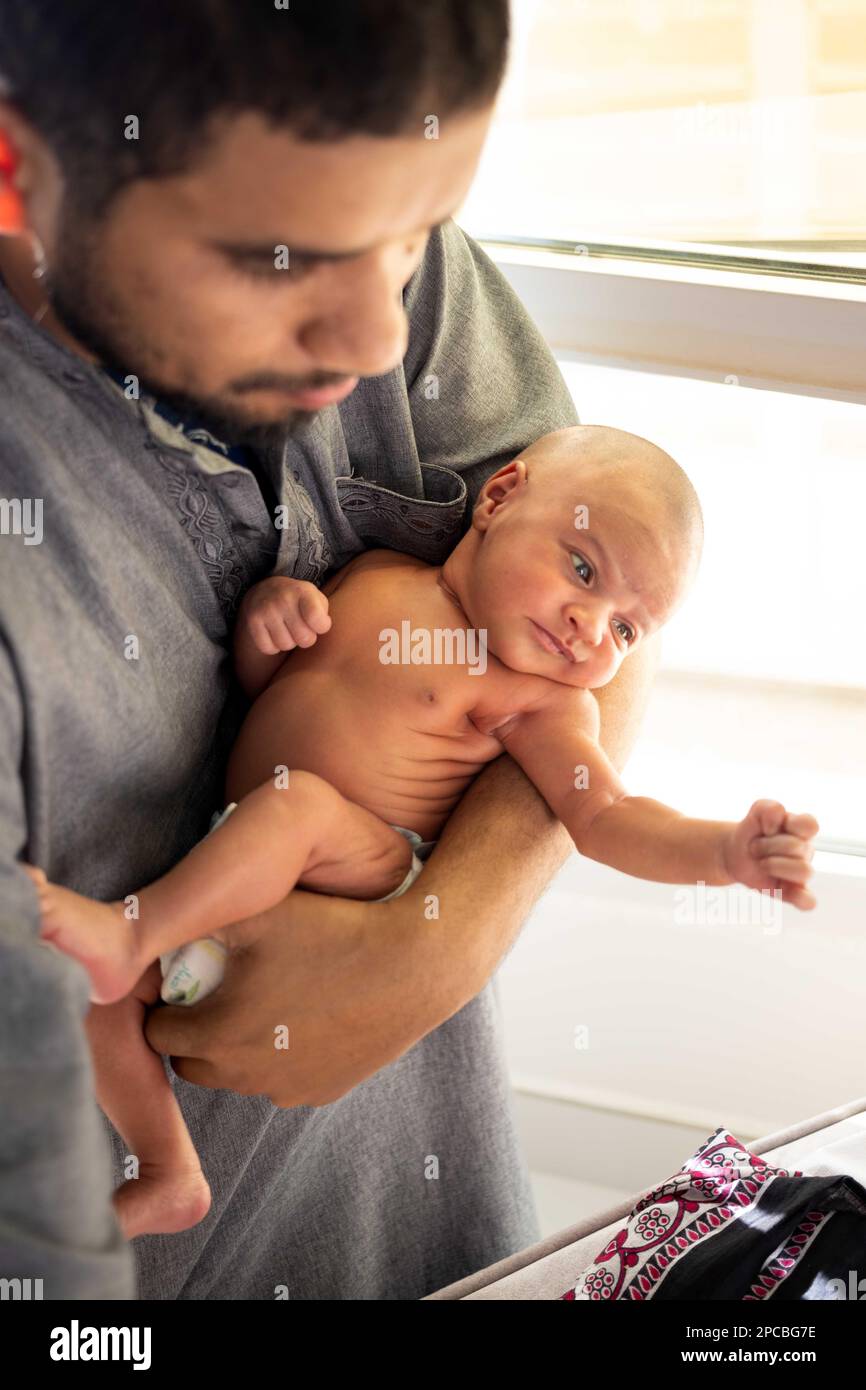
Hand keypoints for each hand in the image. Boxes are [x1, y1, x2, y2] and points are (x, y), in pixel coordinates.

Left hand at [143, 888, 445, 1106]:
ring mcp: (286, 1089)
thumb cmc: (333, 929)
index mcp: (217, 1032)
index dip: (167, 1003)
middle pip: (192, 1063)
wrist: (417, 964)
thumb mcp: (257, 911)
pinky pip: (283, 1079)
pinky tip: (307, 1013)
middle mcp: (245, 1073)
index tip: (187, 978)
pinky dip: (283, 1055)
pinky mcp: (323, 1092)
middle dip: (197, 1031)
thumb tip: (157, 929)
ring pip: (238, 1074)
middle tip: (223, 989)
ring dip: (239, 1046)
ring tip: (269, 997)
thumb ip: (198, 923)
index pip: (157, 1034)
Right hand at [240, 576, 330, 654]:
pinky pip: (269, 648)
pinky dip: (273, 646)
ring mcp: (266, 610)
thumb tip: (321, 628)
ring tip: (287, 628)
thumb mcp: (316, 598)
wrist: (266, 591)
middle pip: (305, 639)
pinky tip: (274, 633)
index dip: (322, 627)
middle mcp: (283, 599)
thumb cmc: (299, 601)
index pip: (319, 621)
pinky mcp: (253, 621)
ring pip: (286, 645)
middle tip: (301, 627)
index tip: (318, 622)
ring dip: (289, 642)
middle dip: (306, 638)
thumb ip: (324, 614)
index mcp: (303, 592)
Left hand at [721, 799, 819, 910]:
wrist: (736, 852)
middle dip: (768, 845)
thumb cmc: (753, 831)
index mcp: (801, 829)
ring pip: (804, 871)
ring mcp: (801, 872)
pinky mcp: (792, 892)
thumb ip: (767, 807)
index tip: (767, 827)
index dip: (789, 824)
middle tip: (755, 846)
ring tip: (761, 863)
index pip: (810, 825)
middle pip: (797, 847)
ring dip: (775, 865)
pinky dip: (801, 898)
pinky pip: (808, 901)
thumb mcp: (755, 812)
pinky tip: (783, 890)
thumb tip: (778, 817)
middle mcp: (806, 851)